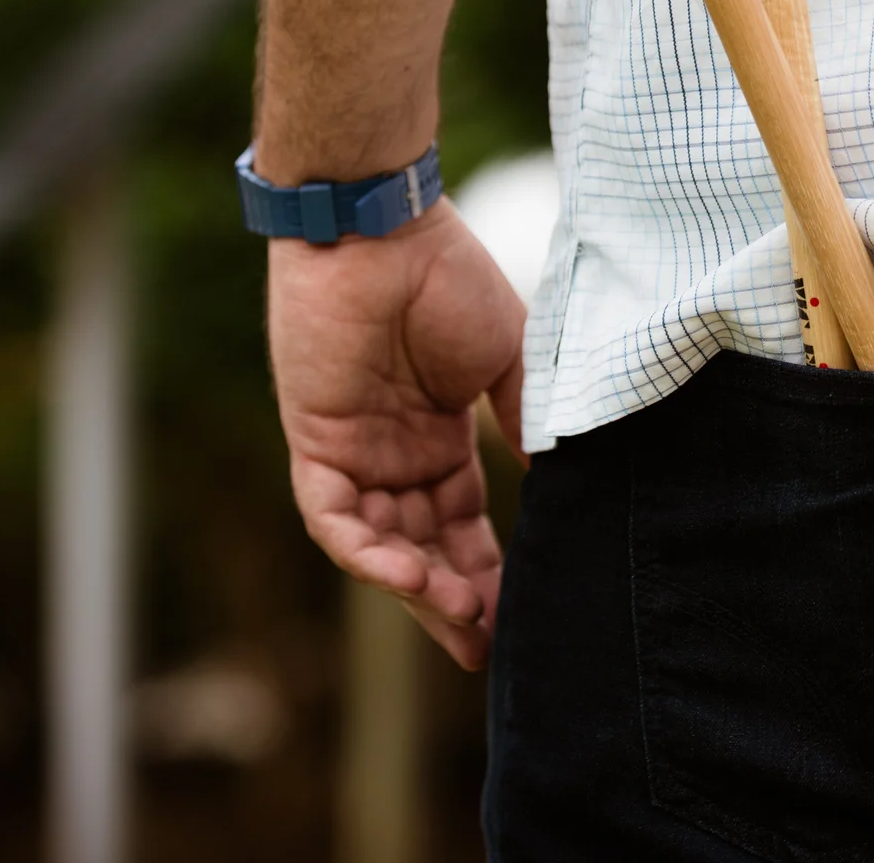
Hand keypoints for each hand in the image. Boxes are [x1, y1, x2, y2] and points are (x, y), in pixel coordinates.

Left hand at [269, 200, 525, 667]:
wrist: (383, 228)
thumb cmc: (448, 276)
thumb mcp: (509, 356)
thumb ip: (524, 419)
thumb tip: (556, 482)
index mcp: (440, 435)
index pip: (463, 524)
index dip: (488, 572)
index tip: (517, 618)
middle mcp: (395, 454)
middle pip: (423, 547)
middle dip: (453, 600)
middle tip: (487, 645)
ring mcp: (354, 451)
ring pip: (380, 545)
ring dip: (417, 585)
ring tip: (460, 615)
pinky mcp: (316, 442)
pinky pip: (334, 518)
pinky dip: (367, 552)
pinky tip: (410, 574)